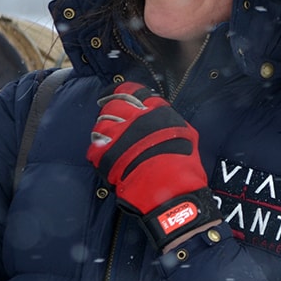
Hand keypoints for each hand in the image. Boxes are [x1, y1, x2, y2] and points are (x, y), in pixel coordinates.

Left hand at [88, 82, 219, 248]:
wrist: (172, 190)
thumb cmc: (183, 164)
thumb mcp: (187, 133)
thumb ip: (170, 119)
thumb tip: (159, 111)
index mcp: (156, 111)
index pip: (133, 91)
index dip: (123, 93)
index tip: (118, 96)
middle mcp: (136, 118)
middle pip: (113, 105)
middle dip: (111, 112)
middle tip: (114, 123)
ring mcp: (119, 135)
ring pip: (101, 124)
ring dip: (104, 132)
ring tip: (111, 142)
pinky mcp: (106, 154)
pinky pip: (94, 147)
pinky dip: (98, 152)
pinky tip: (106, 158)